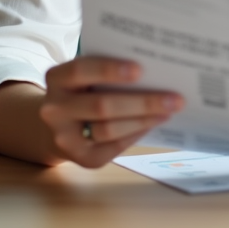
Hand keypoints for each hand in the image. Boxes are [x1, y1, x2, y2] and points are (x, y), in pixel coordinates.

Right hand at [38, 57, 183, 167]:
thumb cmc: (82, 91)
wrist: (56, 126)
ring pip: (109, 130)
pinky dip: (137, 133)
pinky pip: (114, 147)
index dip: (109, 70)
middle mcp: (54, 109)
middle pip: (101, 106)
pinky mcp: (80, 158)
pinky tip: (154, 122)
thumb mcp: (84, 75)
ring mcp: (64, 136)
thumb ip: (107, 71)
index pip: (81, 71)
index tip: (140, 69)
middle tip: (174, 98)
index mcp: (57, 79)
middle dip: (142, 102)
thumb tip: (154, 70)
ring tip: (169, 111)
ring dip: (144, 120)